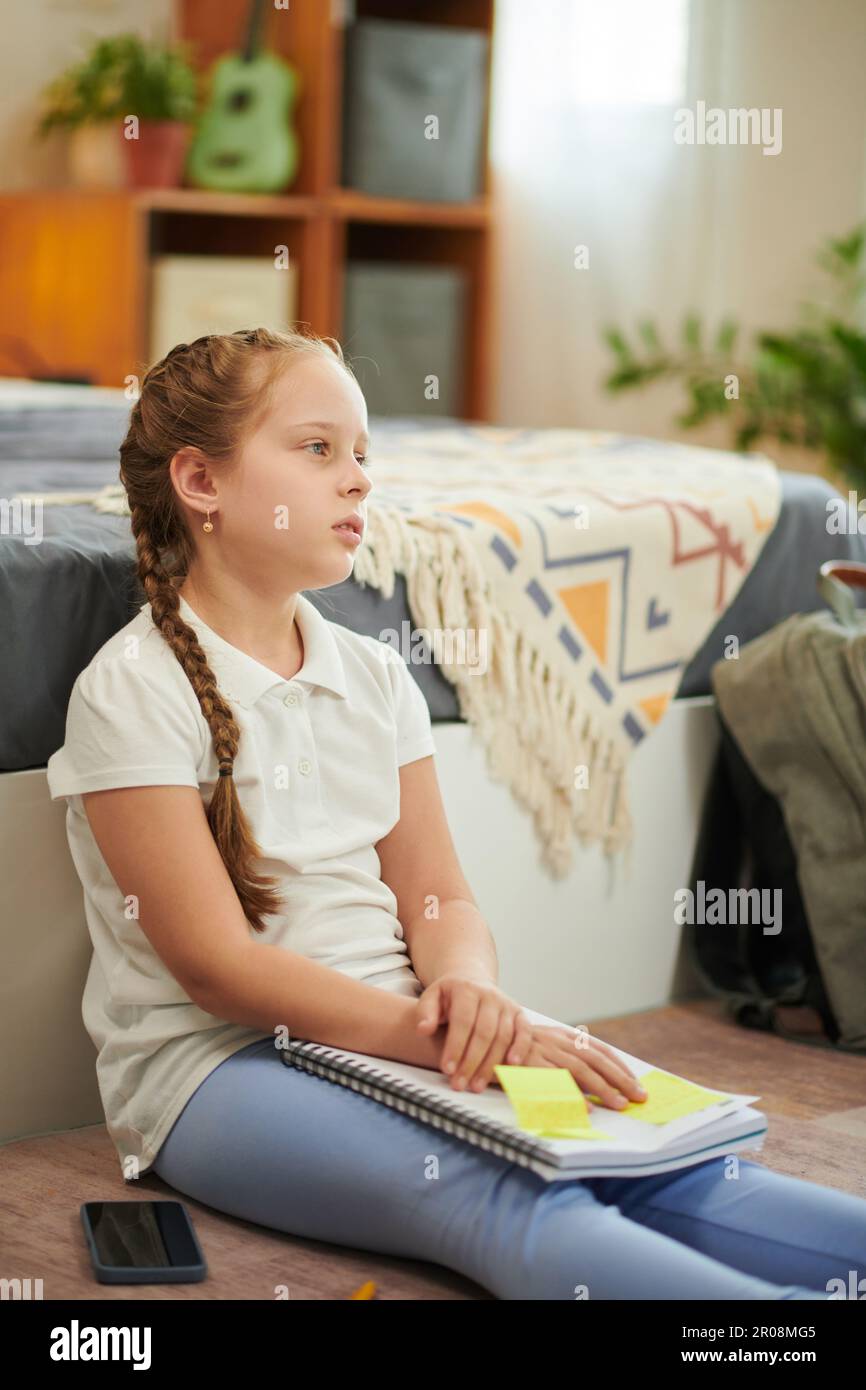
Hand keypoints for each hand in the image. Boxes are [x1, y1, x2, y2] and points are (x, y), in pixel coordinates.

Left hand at [415, 973, 532, 1093]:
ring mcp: (507, 1004)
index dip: (455, 1046)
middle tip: (459, 1084)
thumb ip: (426, 1012)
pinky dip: (520, 1049)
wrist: (471, 980)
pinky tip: (511, 1065)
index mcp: (467, 989)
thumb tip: (423, 1029)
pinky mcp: (519, 1014)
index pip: (463, 1021)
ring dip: (491, 1064)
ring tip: (476, 1085)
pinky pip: (524, 1033)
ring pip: (503, 1037)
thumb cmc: (449, 995)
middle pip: (484, 1033)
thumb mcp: (432, 997)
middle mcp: (490, 995)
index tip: (446, 1069)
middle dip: (471, 1062)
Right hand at [506, 1023, 647, 1110]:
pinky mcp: (524, 1064)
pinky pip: (554, 1081)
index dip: (619, 1066)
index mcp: (560, 1035)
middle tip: (639, 1097)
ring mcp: (539, 1050)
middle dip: (620, 1078)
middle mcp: (553, 1039)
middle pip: (594, 1059)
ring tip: (619, 1104)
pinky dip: (571, 1095)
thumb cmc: (508, 1051)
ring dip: (602, 1088)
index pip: (598, 1049)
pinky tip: (585, 1108)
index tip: (636, 1083)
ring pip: (579, 1069)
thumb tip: (591, 1084)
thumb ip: (561, 1061)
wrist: (472, 1039)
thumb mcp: (538, 1049)